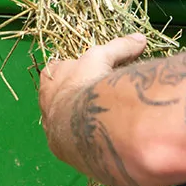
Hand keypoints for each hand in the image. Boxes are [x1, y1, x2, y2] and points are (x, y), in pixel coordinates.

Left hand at [39, 33, 147, 168]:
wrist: (81, 125)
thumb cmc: (86, 84)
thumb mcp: (103, 57)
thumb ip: (120, 48)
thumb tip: (140, 39)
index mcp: (50, 77)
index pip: (56, 69)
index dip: (71, 68)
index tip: (86, 70)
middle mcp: (45, 101)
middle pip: (58, 94)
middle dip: (74, 94)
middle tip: (93, 94)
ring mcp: (51, 125)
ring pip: (62, 118)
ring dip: (77, 117)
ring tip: (98, 117)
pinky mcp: (60, 146)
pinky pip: (68, 139)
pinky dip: (81, 136)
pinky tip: (96, 135)